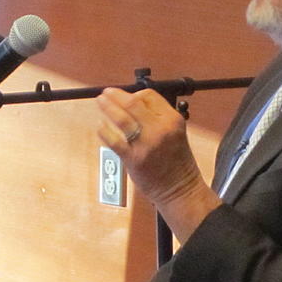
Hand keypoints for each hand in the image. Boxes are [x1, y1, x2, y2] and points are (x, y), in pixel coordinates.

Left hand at [96, 87, 220, 241]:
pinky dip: (104, 130)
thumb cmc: (178, 163)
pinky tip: (101, 126)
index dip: (134, 92)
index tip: (125, 94)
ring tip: (101, 102)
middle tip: (107, 93)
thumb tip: (133, 105)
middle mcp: (160, 129)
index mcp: (173, 120)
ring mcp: (146, 144)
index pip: (149, 95)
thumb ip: (157, 118)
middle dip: (116, 95)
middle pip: (133, 102)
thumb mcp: (175, 132)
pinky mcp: (134, 159)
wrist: (180, 188)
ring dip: (107, 107)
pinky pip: (113, 140)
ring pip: (121, 118)